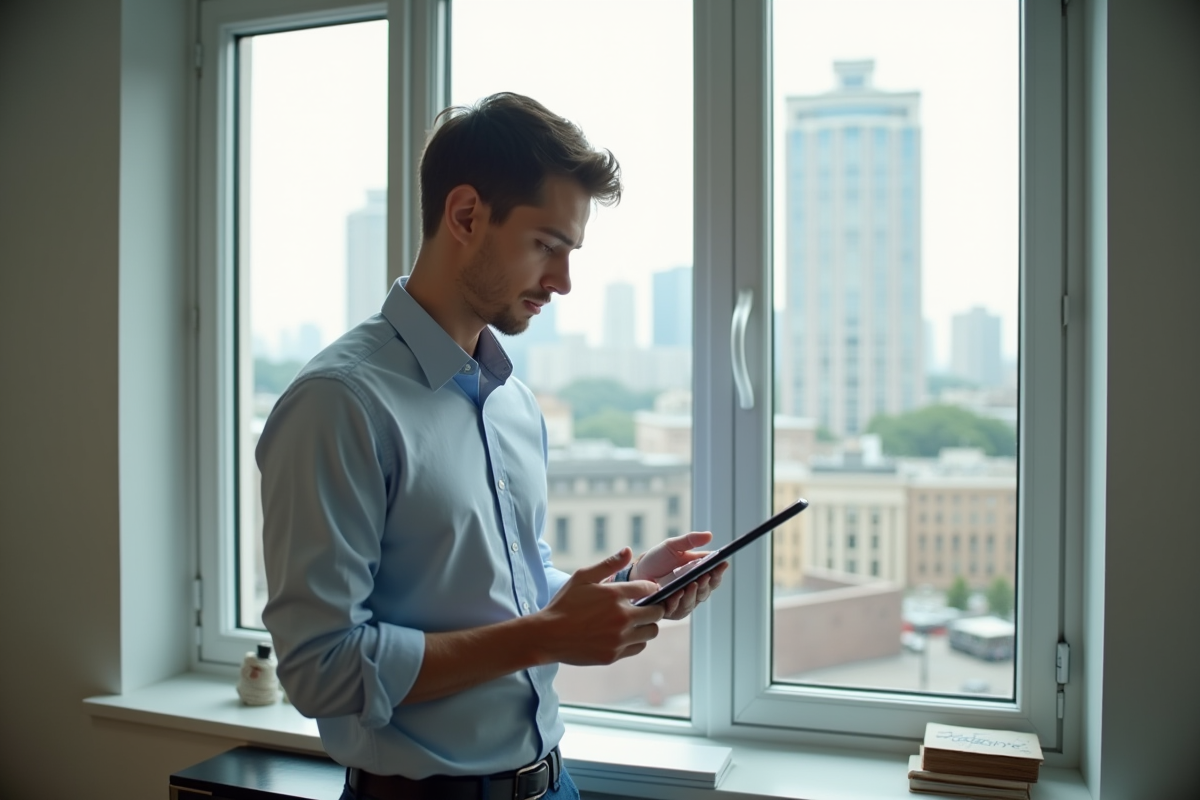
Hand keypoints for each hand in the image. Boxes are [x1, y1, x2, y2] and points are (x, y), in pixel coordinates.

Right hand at [538, 548, 665, 665]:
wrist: (548, 636)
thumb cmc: (564, 604)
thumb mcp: (582, 577)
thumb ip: (608, 564)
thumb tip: (628, 550)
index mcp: (615, 595)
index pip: (649, 589)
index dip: (651, 587)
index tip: (647, 590)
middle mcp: (622, 617)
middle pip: (657, 613)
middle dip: (654, 607)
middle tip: (646, 606)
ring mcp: (619, 638)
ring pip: (651, 632)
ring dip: (647, 625)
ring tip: (636, 622)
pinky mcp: (614, 655)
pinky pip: (639, 647)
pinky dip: (637, 641)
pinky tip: (625, 635)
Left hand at [630, 532, 728, 620]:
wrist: (637, 573)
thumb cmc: (656, 559)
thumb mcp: (672, 546)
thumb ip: (690, 541)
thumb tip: (710, 535)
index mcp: (697, 573)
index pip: (714, 575)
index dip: (719, 570)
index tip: (722, 564)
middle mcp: (693, 588)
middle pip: (707, 589)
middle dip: (707, 583)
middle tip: (706, 575)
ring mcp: (684, 600)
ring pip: (695, 601)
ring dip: (694, 593)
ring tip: (692, 584)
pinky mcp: (672, 610)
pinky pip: (678, 609)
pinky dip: (678, 602)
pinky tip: (676, 594)